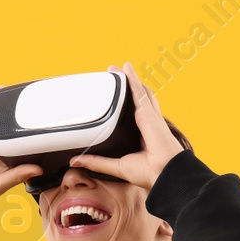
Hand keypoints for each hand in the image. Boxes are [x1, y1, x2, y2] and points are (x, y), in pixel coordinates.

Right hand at [0, 113, 41, 212]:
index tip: (47, 130)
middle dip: (22, 121)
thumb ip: (17, 176)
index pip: (22, 148)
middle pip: (11, 132)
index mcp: (5, 163)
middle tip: (37, 108)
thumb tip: (38, 169)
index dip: (32, 139)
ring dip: (7, 110)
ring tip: (20, 97)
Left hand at [70, 62, 184, 189]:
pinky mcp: (148, 112)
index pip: (134, 115)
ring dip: (130, 79)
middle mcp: (148, 123)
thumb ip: (96, 162)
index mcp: (142, 136)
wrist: (164, 172)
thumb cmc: (149, 173)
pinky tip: (126, 68)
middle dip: (129, 87)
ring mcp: (149, 116)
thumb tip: (76, 160)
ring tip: (120, 67)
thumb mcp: (116, 166)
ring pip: (139, 92)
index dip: (127, 104)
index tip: (116, 97)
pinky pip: (138, 91)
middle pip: (138, 99)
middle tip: (116, 75)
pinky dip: (132, 78)